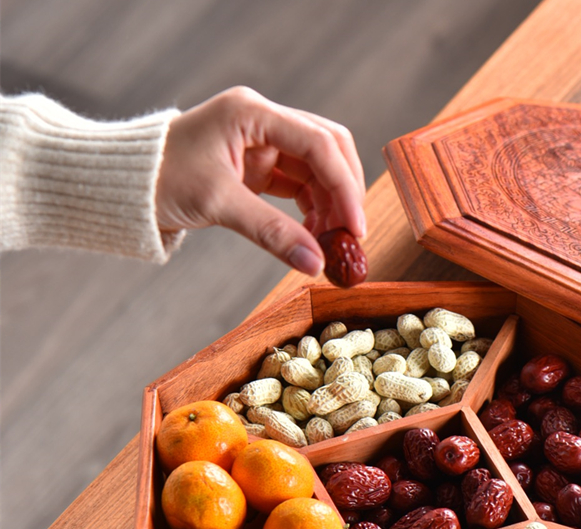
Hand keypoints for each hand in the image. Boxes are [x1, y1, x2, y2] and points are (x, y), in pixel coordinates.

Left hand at [155, 86, 365, 274]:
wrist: (125, 185)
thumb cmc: (159, 180)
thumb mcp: (217, 203)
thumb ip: (271, 233)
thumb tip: (315, 263)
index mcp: (252, 113)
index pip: (319, 144)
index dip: (344, 186)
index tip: (355, 227)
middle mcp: (264, 121)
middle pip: (328, 151)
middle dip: (343, 194)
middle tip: (350, 237)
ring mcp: (264, 143)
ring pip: (318, 172)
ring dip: (329, 207)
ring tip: (330, 245)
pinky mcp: (259, 166)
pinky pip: (299, 187)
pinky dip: (311, 212)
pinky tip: (314, 237)